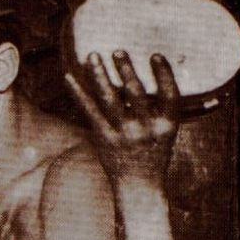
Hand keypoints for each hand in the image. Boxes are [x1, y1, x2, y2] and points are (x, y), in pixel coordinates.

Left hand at [66, 50, 183, 181]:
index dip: (164, 75)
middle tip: (117, 51)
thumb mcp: (166, 133)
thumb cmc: (154, 154)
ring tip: (92, 56)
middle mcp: (146, 130)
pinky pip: (89, 111)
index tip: (155, 55)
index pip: (170, 96)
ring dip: (100, 75)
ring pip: (109, 99)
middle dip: (126, 70)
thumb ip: (158, 109)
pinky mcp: (103, 139)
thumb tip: (143, 74)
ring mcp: (124, 135)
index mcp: (167, 127)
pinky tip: (69, 77)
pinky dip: (78, 93)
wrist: (140, 188)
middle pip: (135, 94)